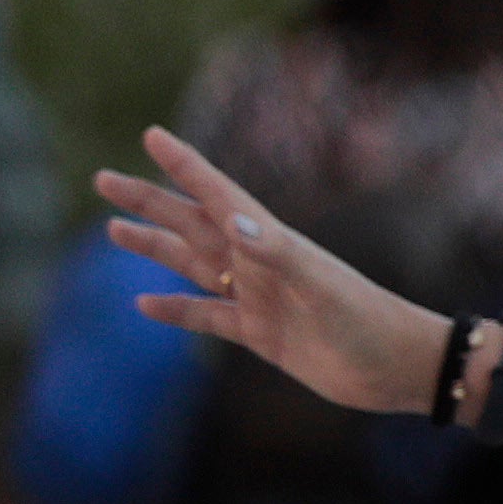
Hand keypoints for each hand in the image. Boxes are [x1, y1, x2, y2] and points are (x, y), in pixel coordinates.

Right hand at [97, 130, 448, 416]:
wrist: (399, 368)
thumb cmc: (369, 320)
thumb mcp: (323, 284)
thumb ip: (278, 252)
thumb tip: (232, 220)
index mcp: (273, 240)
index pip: (218, 193)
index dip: (185, 165)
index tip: (151, 135)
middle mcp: (259, 262)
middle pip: (191, 223)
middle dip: (150, 200)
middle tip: (103, 179)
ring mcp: (258, 297)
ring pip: (192, 264)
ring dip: (154, 247)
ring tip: (114, 230)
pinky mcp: (261, 333)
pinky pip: (208, 316)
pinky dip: (176, 309)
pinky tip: (143, 304)